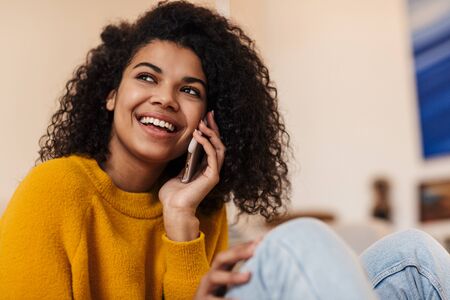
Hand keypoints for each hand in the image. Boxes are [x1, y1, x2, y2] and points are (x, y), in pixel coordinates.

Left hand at [159, 111, 225, 240]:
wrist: (174, 208)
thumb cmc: (173, 194)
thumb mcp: (177, 172)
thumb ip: (184, 161)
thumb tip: (183, 146)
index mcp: (205, 168)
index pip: (212, 145)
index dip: (210, 131)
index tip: (205, 118)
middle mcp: (212, 169)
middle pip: (219, 143)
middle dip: (214, 128)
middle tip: (209, 114)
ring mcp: (213, 173)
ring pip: (219, 148)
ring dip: (212, 134)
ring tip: (202, 124)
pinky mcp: (212, 176)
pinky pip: (212, 155)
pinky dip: (206, 144)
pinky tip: (198, 135)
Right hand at [194, 240, 259, 299]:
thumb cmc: (220, 296)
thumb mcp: (230, 282)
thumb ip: (244, 273)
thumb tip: (265, 260)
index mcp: (220, 269)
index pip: (231, 252)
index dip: (244, 246)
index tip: (260, 241)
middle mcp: (211, 275)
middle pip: (221, 258)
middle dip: (237, 253)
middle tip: (255, 250)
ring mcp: (205, 287)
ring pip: (215, 277)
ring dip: (232, 276)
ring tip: (248, 276)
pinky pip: (213, 299)